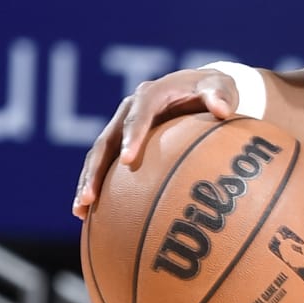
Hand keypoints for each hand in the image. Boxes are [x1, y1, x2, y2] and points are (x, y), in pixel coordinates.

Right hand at [73, 63, 241, 217]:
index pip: (138, 115)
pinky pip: (105, 166)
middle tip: (91, 196)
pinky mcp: (122, 143)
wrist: (197, 88)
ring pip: (99, 156)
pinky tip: (91, 216)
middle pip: (106, 140)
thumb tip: (223, 110)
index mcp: (150, 95)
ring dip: (88, 181)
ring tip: (81, 211)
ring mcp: (122, 127)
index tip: (127, 160)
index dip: (131, 136)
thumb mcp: (220, 87)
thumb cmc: (211, 90)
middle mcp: (129, 111)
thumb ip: (221, 95)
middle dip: (97, 168)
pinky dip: (98, 187)